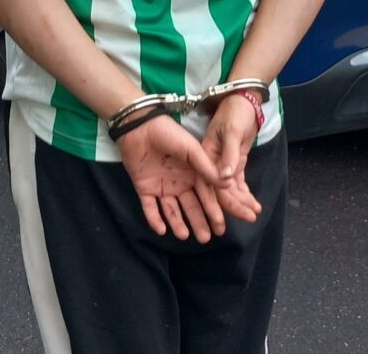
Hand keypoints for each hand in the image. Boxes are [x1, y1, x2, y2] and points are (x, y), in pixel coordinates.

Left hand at [118, 114, 221, 242]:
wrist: (139, 127)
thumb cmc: (169, 134)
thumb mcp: (191, 149)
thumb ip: (206, 168)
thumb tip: (227, 186)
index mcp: (193, 173)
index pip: (206, 196)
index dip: (214, 211)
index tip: (221, 227)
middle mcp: (180, 183)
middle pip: (191, 207)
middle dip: (199, 222)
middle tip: (206, 239)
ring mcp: (162, 187)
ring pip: (172, 211)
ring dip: (178, 223)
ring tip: (185, 236)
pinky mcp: (144, 189)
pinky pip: (150, 208)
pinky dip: (155, 219)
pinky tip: (162, 230)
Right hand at [199, 94, 262, 224]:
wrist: (245, 101)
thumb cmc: (235, 113)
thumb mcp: (232, 132)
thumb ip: (230, 155)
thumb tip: (225, 179)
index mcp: (205, 156)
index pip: (208, 184)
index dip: (215, 202)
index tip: (223, 219)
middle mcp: (210, 163)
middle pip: (218, 190)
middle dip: (232, 207)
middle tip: (247, 219)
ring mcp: (222, 164)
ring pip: (229, 188)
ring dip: (241, 201)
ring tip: (255, 213)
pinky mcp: (234, 162)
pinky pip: (237, 182)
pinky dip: (244, 193)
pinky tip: (251, 203)